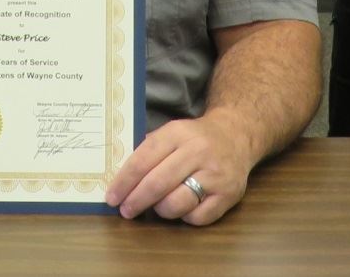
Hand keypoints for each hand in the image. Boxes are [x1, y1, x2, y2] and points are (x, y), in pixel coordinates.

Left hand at [105, 110, 249, 225]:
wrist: (237, 136)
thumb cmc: (195, 138)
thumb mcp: (172, 132)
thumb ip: (149, 150)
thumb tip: (120, 180)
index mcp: (177, 133)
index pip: (144, 159)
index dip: (124, 181)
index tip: (112, 196)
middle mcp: (197, 152)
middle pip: (158, 183)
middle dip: (136, 200)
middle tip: (126, 210)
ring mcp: (215, 174)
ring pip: (177, 203)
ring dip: (160, 210)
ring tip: (157, 207)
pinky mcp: (228, 195)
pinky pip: (198, 217)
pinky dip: (185, 217)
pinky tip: (183, 208)